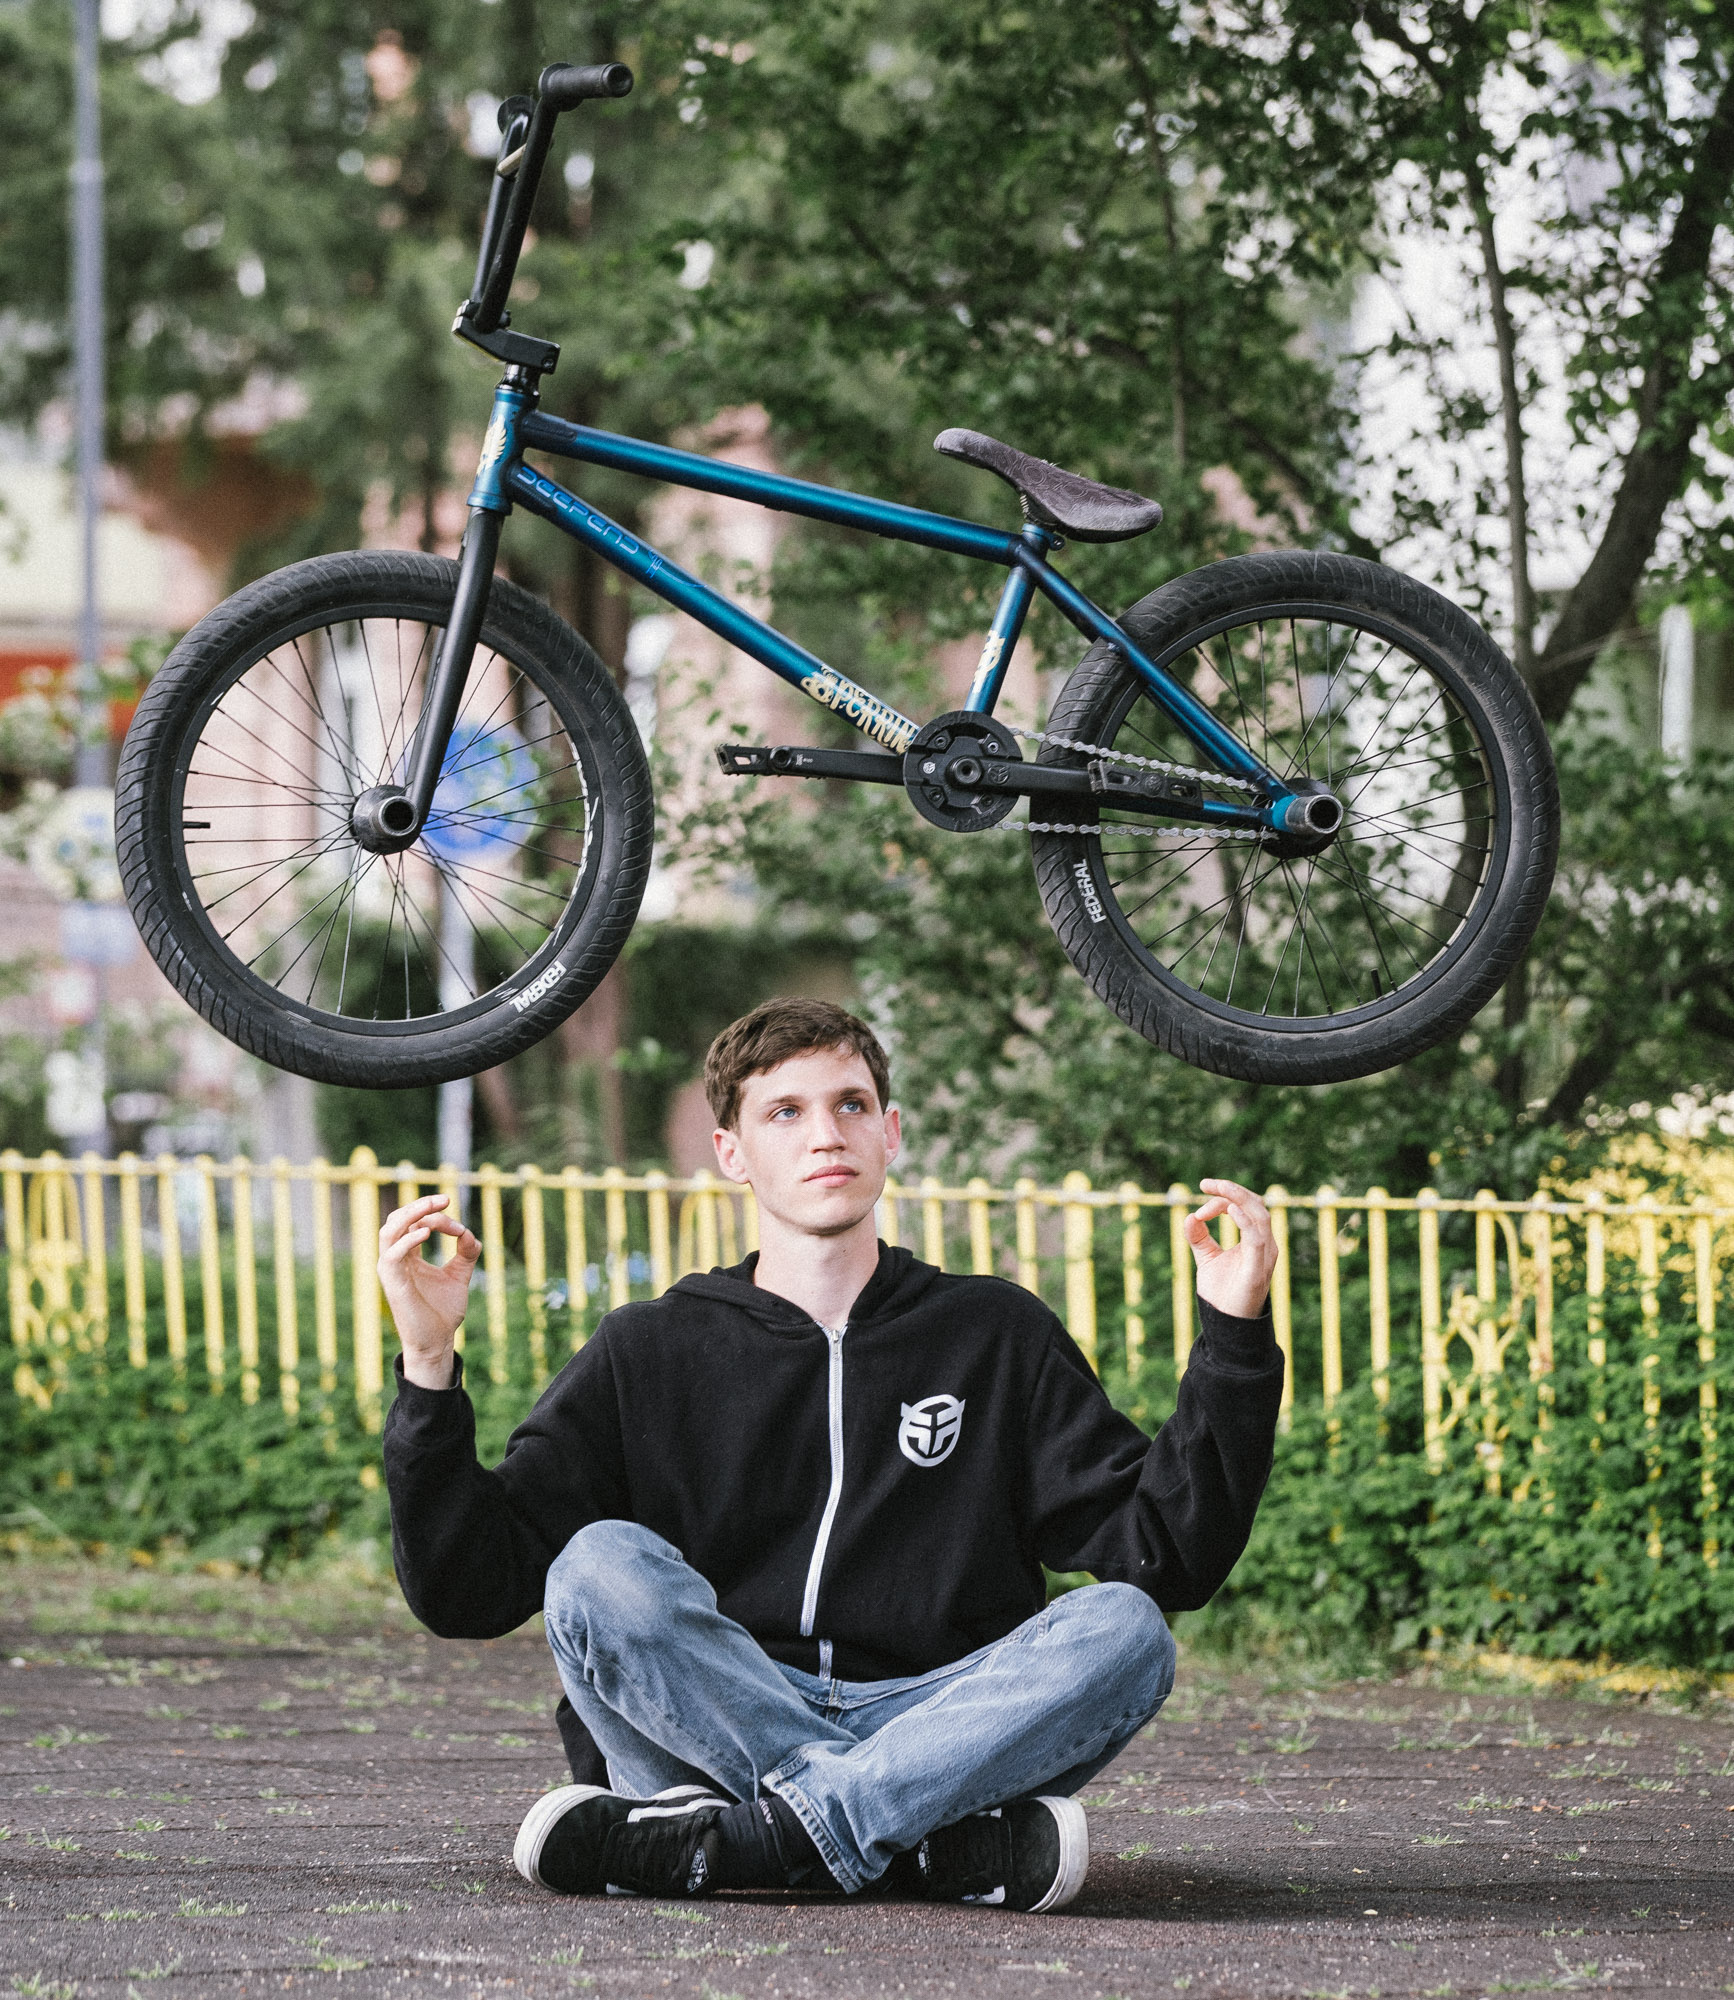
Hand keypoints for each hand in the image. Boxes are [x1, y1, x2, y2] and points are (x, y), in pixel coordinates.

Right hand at [378, 1195, 479, 1389]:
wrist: (438, 1342)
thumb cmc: (443, 1311)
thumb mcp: (459, 1276)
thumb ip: (465, 1253)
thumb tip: (469, 1233)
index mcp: (409, 1257)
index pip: (414, 1223)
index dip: (437, 1218)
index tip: (461, 1229)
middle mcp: (396, 1260)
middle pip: (396, 1220)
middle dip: (419, 1206)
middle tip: (445, 1199)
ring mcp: (392, 1272)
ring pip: (388, 1231)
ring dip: (410, 1214)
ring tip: (433, 1207)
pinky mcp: (393, 1285)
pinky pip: (391, 1256)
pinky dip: (407, 1240)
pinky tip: (426, 1233)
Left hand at [1184, 1179, 1276, 1319]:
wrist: (1225, 1325)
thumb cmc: (1222, 1293)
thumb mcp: (1207, 1258)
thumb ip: (1200, 1238)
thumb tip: (1188, 1216)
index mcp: (1256, 1240)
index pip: (1244, 1207)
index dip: (1222, 1198)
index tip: (1198, 1200)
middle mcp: (1265, 1245)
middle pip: (1256, 1205)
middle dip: (1232, 1190)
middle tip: (1206, 1183)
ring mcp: (1264, 1256)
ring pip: (1260, 1216)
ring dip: (1238, 1198)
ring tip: (1219, 1188)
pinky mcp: (1258, 1269)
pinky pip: (1257, 1239)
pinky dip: (1245, 1221)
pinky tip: (1230, 1209)